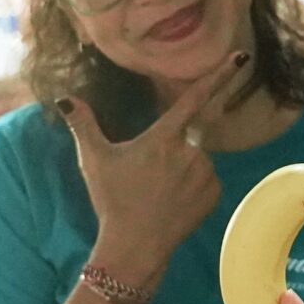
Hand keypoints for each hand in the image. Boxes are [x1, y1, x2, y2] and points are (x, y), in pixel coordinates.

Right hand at [60, 52, 250, 281]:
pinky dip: (194, 184)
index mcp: (164, 137)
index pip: (195, 98)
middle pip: (189, 135)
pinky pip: (207, 179)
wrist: (135, 247)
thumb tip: (64, 99)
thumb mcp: (93, 160)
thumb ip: (83, 125)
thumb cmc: (113, 201)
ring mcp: (206, 174)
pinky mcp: (214, 195)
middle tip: (152, 177)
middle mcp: (191, 151)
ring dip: (183, 166)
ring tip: (158, 191)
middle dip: (173, 149)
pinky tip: (173, 201)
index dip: (218, 75)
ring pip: (198, 158)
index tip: (240, 56)